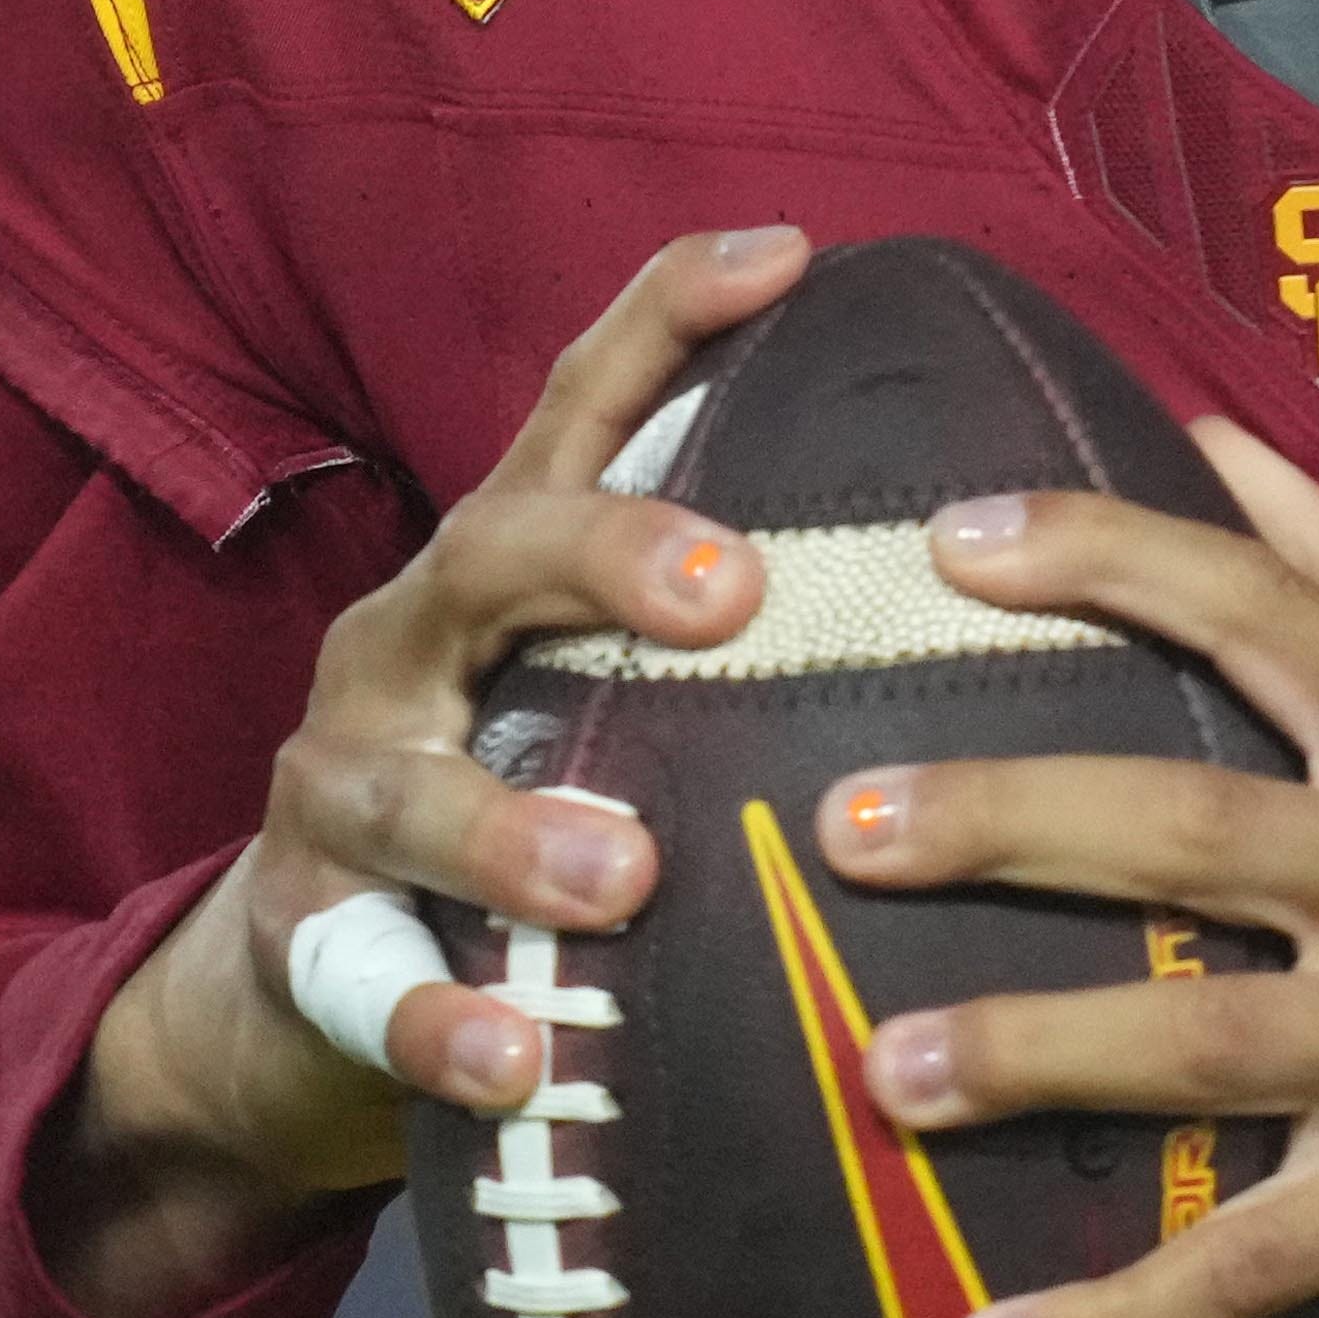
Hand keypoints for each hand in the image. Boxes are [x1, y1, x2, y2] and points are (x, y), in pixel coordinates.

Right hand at [37, 225, 798, 1317]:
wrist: (306, 994)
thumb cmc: (527, 804)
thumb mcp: (614, 693)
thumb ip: (749, 627)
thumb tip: (1020, 551)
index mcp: (504, 572)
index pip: (581, 410)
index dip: (667, 318)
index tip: (789, 258)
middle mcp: (408, 645)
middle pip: (491, 553)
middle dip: (606, 556)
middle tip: (735, 594)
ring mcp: (340, 789)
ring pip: (406, 782)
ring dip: (514, 828)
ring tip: (622, 875)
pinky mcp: (298, 938)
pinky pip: (360, 982)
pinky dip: (438, 1020)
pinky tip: (517, 1060)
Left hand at [811, 426, 1318, 1317]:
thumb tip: (1211, 431)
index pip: (1262, 614)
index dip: (1108, 558)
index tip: (945, 539)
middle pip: (1199, 825)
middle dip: (1013, 819)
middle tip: (844, 826)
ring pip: (1207, 1040)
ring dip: (1035, 1054)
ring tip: (884, 1065)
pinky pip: (1248, 1264)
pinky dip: (1118, 1314)